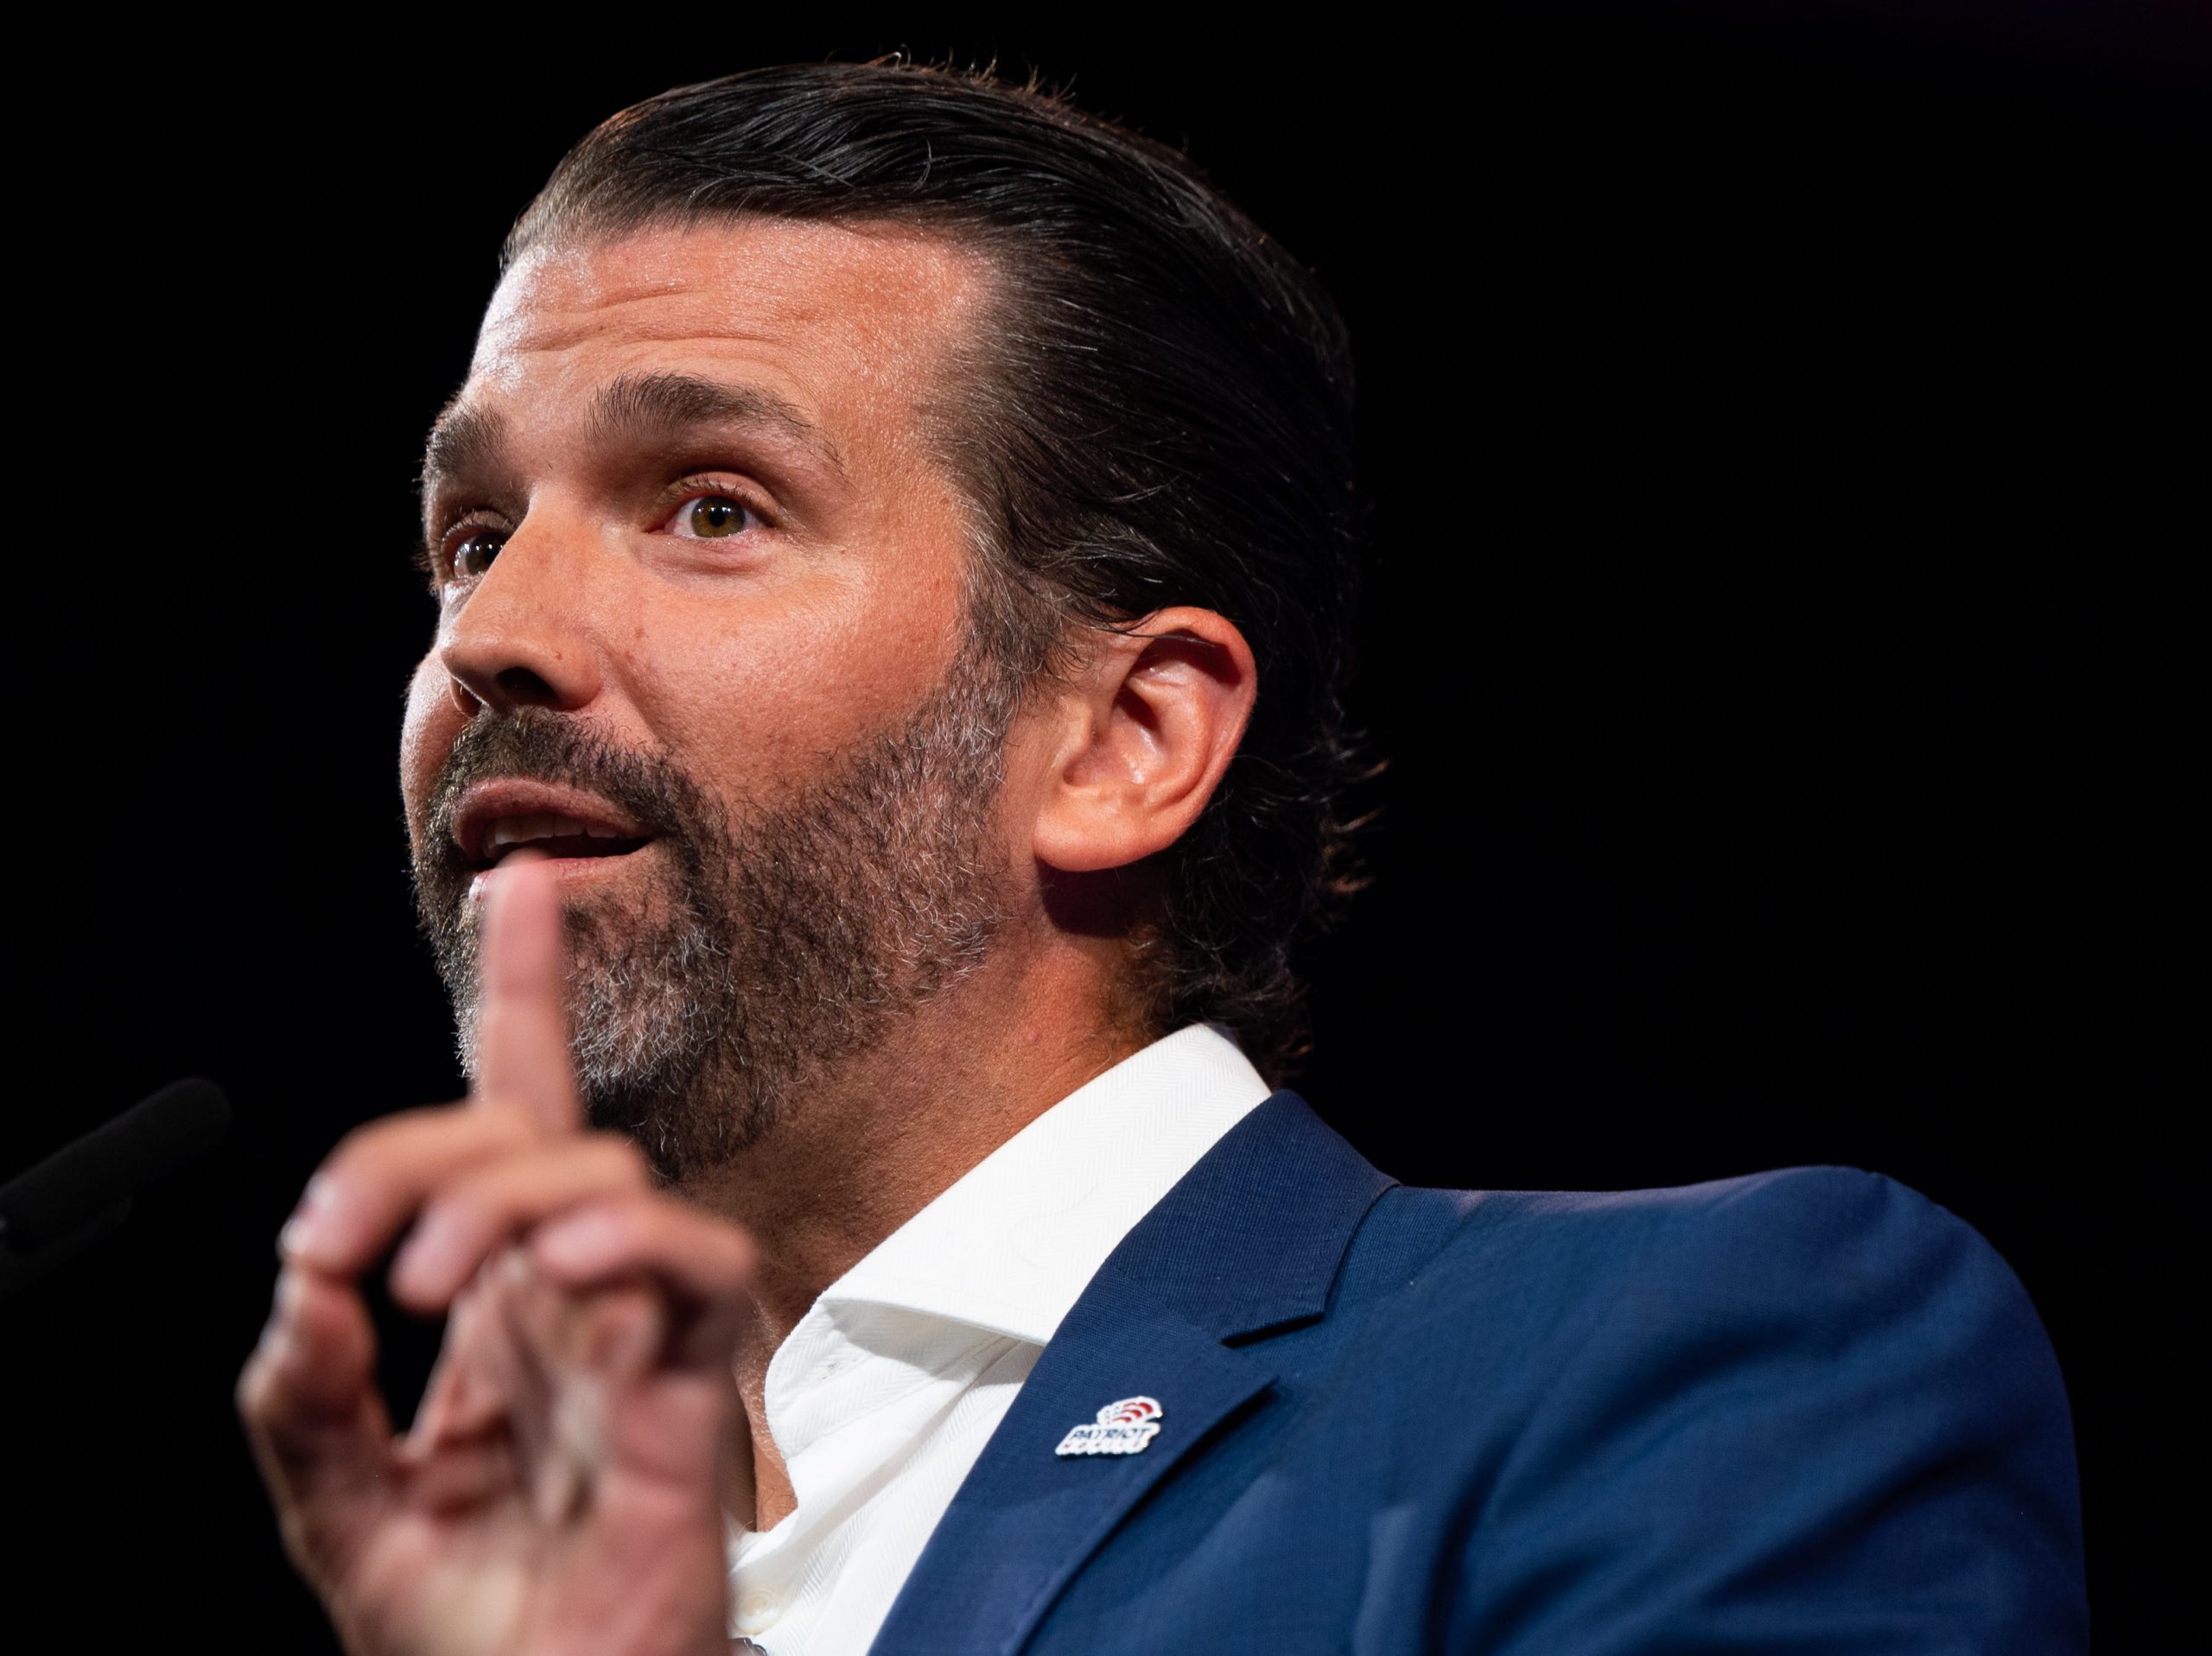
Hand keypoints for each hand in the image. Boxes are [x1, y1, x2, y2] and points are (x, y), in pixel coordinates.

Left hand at [238, 859, 753, 1655]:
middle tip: (348, 1240)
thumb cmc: (474, 1649)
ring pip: (603, 1172)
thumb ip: (302, 1404)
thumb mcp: (338, 1519)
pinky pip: (697, 1267)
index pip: (511, 1126)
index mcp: (496, 1320)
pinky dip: (626, 1242)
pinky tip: (555, 1275)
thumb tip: (304, 1288)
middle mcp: (571, 1307)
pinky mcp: (693, 1393)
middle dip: (430, 1137)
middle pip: (535, 1128)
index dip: (521, 999)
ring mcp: (636, 1341)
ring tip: (420, 1284)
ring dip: (497, 1196)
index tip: (518, 891)